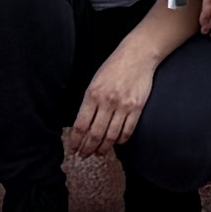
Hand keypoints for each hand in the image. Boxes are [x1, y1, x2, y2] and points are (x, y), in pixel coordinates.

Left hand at [63, 27, 170, 157]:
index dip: (76, 141)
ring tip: (99, 153)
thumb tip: (84, 124)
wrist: (137, 55)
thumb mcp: (95, 81)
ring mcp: (123, 106)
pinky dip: (121, 140)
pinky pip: (127, 130)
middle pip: (95, 134)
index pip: (81, 125)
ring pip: (111, 136)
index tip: (73, 149)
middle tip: (84, 156)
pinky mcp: (137, 108)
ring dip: (103, 148)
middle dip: (87, 148)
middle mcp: (107, 102)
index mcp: (92, 95)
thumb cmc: (114, 66)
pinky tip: (117, 143)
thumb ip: (90, 102)